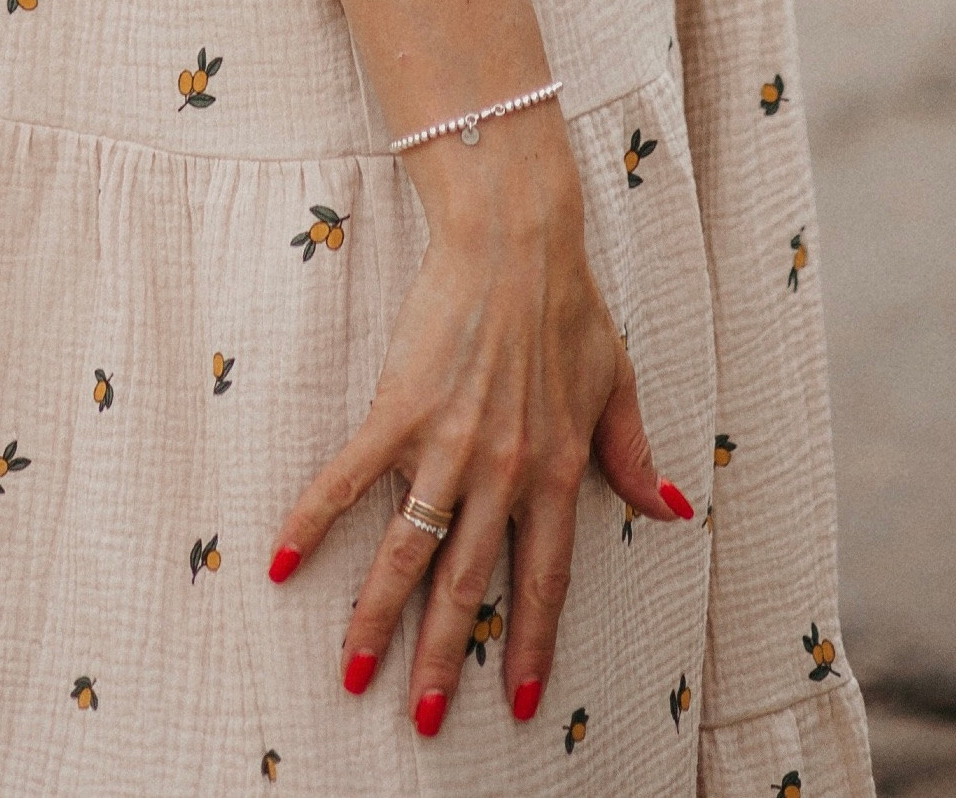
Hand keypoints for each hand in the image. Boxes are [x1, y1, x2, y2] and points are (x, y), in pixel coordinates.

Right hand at [266, 117, 687, 733]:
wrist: (516, 236)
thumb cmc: (568, 302)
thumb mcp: (616, 382)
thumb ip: (632, 456)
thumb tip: (672, 511)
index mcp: (554, 471)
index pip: (544, 581)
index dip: (533, 645)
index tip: (521, 702)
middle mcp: (500, 472)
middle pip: (467, 586)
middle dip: (444, 660)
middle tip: (424, 720)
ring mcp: (445, 443)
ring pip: (408, 553)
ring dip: (377, 619)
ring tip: (352, 673)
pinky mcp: (397, 408)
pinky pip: (348, 477)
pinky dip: (313, 520)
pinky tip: (282, 562)